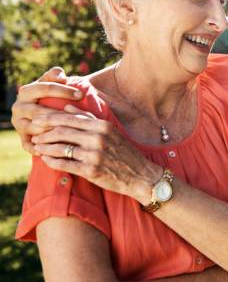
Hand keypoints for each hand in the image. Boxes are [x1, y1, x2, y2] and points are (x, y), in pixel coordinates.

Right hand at [11, 67, 82, 152]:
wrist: (39, 108)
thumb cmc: (50, 93)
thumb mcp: (50, 82)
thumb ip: (54, 75)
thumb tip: (61, 75)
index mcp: (26, 91)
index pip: (45, 88)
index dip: (64, 90)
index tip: (81, 94)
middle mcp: (18, 107)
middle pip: (39, 111)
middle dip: (59, 114)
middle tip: (77, 117)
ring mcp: (18, 124)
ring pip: (35, 129)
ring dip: (51, 131)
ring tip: (70, 132)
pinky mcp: (21, 137)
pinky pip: (29, 145)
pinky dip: (40, 148)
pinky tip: (55, 149)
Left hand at [31, 106, 161, 201]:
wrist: (140, 175)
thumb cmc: (124, 152)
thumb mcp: (110, 131)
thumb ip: (88, 118)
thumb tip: (67, 106)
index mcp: (102, 126)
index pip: (70, 118)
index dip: (50, 118)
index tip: (37, 119)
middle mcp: (98, 138)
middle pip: (62, 131)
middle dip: (44, 132)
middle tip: (33, 134)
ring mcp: (94, 155)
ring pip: (61, 147)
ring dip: (45, 147)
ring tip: (37, 147)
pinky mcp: (91, 171)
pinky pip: (65, 164)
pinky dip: (52, 161)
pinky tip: (46, 160)